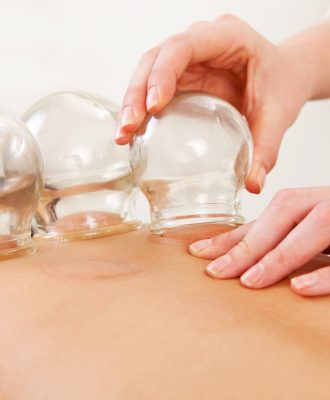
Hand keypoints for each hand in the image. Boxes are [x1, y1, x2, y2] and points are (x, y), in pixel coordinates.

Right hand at [116, 14, 310, 192]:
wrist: (284, 77)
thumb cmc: (282, 85)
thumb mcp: (278, 114)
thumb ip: (266, 148)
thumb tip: (253, 185)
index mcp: (227, 37)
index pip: (183, 46)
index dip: (163, 73)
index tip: (154, 106)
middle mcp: (201, 43)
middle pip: (155, 58)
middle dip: (137, 93)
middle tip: (128, 128)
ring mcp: (188, 60)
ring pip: (147, 72)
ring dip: (132, 102)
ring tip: (124, 135)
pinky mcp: (182, 78)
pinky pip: (153, 88)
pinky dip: (141, 110)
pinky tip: (133, 133)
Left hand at [189, 187, 329, 295]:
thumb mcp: (303, 228)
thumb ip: (277, 236)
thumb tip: (236, 255)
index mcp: (304, 203)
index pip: (262, 220)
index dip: (230, 236)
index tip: (197, 252)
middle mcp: (321, 204)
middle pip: (281, 217)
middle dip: (248, 246)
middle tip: (217, 271)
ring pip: (313, 230)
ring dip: (278, 256)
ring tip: (249, 281)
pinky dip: (322, 275)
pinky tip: (299, 288)